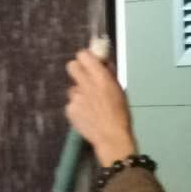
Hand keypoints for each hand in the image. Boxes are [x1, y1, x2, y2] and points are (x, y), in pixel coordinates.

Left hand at [66, 50, 137, 166]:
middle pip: (71, 66)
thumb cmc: (120, 114)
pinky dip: (78, 107)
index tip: (90, 62)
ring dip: (79, 93)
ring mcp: (75, 97)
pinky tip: (87, 115)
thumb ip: (109, 75)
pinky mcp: (70, 110)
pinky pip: (72, 103)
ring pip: (72, 88)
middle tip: (84, 78)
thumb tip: (103, 64)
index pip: (83, 55)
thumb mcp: (119, 90)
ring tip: (91, 105)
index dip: (86, 58)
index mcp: (100, 77)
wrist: (111, 137)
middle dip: (77, 69)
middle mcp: (86, 84)